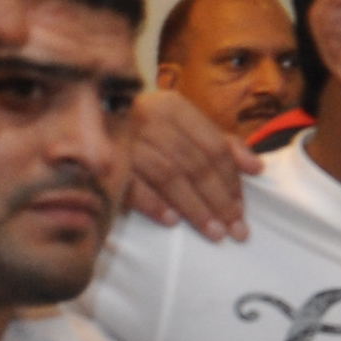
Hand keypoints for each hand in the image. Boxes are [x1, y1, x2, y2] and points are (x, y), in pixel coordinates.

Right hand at [120, 87, 254, 240]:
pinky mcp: (105, 158)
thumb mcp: (184, 126)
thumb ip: (221, 144)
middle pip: (194, 165)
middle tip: (236, 230)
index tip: (242, 210)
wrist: (84, 117)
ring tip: (214, 233)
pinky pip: (132, 184)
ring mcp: (125, 138)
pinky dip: (153, 203)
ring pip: (169, 176)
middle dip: (219, 200)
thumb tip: (257, 167)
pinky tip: (171, 221)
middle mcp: (150, 118)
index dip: (231, 180)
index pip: (213, 147)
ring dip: (194, 207)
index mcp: (173, 108)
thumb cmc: (147, 127)